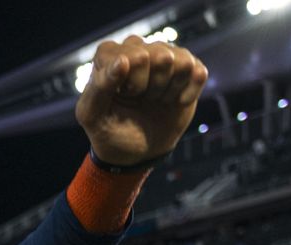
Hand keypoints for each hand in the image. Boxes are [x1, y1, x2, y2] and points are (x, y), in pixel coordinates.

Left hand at [76, 36, 207, 165]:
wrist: (136, 151)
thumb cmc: (108, 130)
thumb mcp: (92, 115)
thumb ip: (99, 87)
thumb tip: (123, 60)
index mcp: (111, 54)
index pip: (131, 55)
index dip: (131, 82)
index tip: (123, 96)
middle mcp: (138, 48)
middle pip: (160, 55)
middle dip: (151, 87)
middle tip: (140, 99)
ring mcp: (164, 55)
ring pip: (182, 62)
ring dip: (169, 90)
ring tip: (155, 100)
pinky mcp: (187, 68)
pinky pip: (198, 72)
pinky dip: (187, 95)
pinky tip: (174, 102)